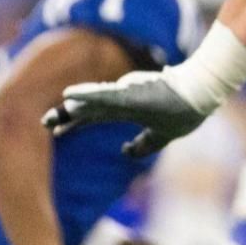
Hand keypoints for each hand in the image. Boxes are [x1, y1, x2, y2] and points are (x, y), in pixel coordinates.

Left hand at [43, 70, 207, 157]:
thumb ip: (143, 144)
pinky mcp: (133, 93)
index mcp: (128, 109)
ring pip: (92, 103)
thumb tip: (125, 151)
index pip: (95, 116)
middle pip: (88, 109)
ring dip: (71, 109)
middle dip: (66, 117)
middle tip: (44, 123)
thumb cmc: (185, 109)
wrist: (202, 94)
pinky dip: (87, 96)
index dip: (75, 123)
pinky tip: (70, 96)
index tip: (55, 131)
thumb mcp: (161, 135)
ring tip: (51, 115)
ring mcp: (127, 96)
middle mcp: (123, 101)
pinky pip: (106, 95)